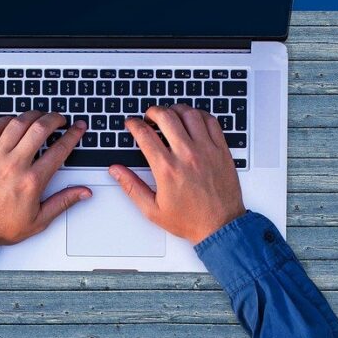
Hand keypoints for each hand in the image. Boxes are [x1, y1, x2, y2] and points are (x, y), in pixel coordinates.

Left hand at [0, 111, 90, 244]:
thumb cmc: (1, 225)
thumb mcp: (38, 221)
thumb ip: (63, 202)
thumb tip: (83, 192)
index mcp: (31, 181)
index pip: (59, 150)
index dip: (73, 135)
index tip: (78, 127)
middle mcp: (14, 165)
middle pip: (39, 129)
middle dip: (55, 118)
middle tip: (60, 118)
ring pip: (17, 123)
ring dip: (32, 115)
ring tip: (40, 116)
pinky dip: (5, 119)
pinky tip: (13, 121)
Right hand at [109, 104, 244, 244]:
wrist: (220, 227)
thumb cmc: (189, 220)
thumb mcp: (153, 209)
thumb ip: (131, 186)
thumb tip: (116, 170)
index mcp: (167, 169)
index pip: (144, 134)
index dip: (133, 124)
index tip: (131, 124)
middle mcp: (187, 155)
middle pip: (166, 117)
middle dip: (152, 111)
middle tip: (149, 117)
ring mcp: (206, 150)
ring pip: (189, 114)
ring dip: (175, 110)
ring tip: (170, 115)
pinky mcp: (221, 150)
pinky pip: (210, 121)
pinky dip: (199, 115)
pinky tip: (192, 120)